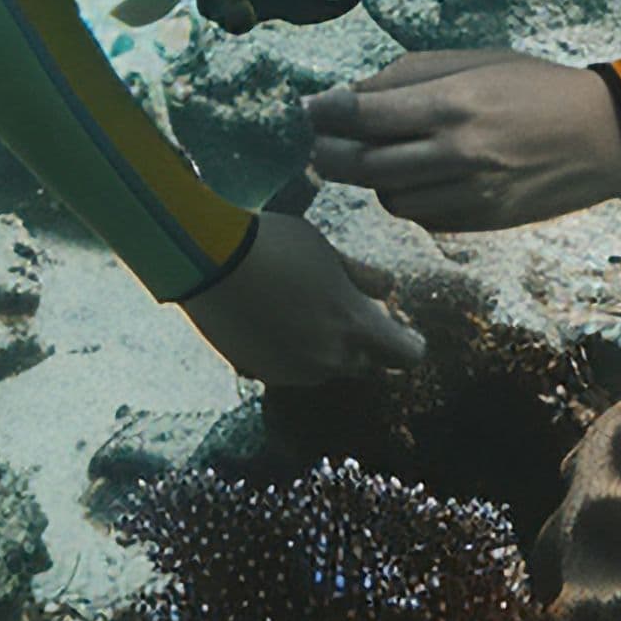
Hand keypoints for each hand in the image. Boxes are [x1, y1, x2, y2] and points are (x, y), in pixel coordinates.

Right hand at [175, 209, 426, 386]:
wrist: (211, 262)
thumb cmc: (276, 246)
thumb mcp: (328, 252)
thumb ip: (363, 277)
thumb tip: (389, 288)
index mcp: (354, 327)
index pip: (404, 356)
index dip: (409, 345)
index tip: (409, 334)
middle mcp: (329, 359)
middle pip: (366, 364)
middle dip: (367, 345)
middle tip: (353, 315)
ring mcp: (293, 371)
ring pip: (327, 368)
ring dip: (329, 348)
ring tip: (309, 311)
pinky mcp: (262, 374)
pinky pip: (293, 369)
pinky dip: (295, 352)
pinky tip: (279, 320)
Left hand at [304, 49, 620, 232]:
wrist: (602, 136)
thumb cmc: (535, 86)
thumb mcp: (476, 61)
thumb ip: (411, 75)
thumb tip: (353, 94)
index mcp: (453, 104)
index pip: (364, 116)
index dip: (325, 114)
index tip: (307, 109)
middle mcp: (456, 154)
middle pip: (363, 165)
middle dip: (329, 153)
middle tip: (319, 141)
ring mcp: (469, 194)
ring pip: (388, 197)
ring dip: (370, 178)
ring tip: (374, 155)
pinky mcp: (480, 222)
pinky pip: (421, 216)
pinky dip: (407, 198)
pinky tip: (415, 176)